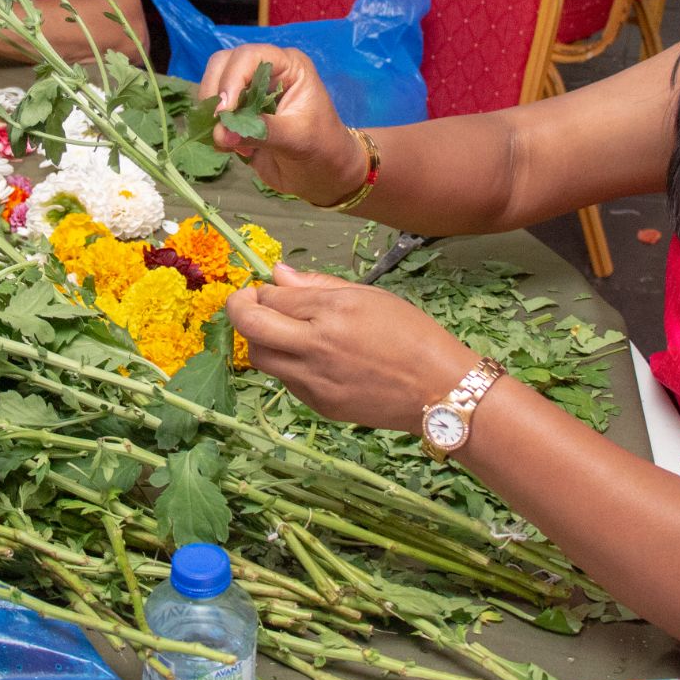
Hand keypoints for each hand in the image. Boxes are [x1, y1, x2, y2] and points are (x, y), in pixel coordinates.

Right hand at [198, 44, 364, 205]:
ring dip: (212, 113)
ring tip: (229, 141)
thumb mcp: (297, 139)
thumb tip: (220, 133)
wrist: (324, 176)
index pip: (249, 56)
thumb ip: (261, 132)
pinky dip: (213, 128)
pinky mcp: (240, 113)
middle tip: (218, 123)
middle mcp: (267, 71)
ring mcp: (250, 91)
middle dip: (216, 93)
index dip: (231, 79)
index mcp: (289, 66)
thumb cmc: (322, 150)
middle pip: (223, 64)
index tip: (225, 111)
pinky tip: (231, 148)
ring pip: (214, 86)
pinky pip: (214, 112)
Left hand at [227, 264, 477, 429]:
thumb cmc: (412, 335)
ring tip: (280, 330)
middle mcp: (317, 348)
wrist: (440, 390)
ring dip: (260, 339)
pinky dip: (285, 363)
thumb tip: (278, 274)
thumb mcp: (369, 296)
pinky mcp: (319, 405)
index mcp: (332, 313)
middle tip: (246, 302)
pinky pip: (285, 379)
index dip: (261, 290)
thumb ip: (318, 285)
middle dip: (238, 309)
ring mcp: (315, 381)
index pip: (271, 298)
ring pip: (260, 357)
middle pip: (250, 327)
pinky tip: (308, 356)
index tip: (265, 288)